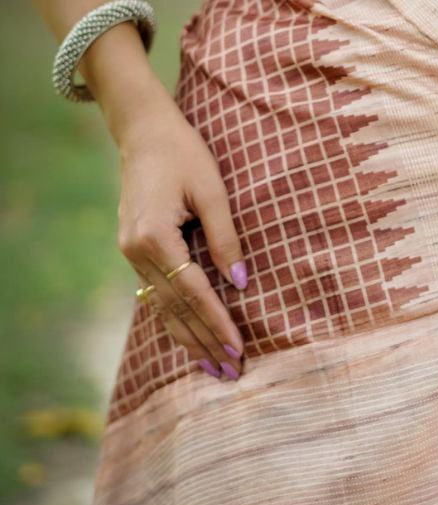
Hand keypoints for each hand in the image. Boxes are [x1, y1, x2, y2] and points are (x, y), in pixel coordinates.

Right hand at [114, 81, 248, 380]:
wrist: (144, 133)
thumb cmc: (183, 154)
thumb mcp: (212, 191)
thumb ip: (225, 238)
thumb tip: (240, 282)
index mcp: (154, 236)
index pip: (191, 291)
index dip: (216, 322)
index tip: (238, 347)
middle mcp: (135, 251)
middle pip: (174, 308)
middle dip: (203, 341)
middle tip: (231, 372)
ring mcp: (130, 253)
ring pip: (161, 306)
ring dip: (188, 338)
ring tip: (213, 367)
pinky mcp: (133, 250)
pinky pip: (155, 293)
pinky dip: (174, 317)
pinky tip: (190, 338)